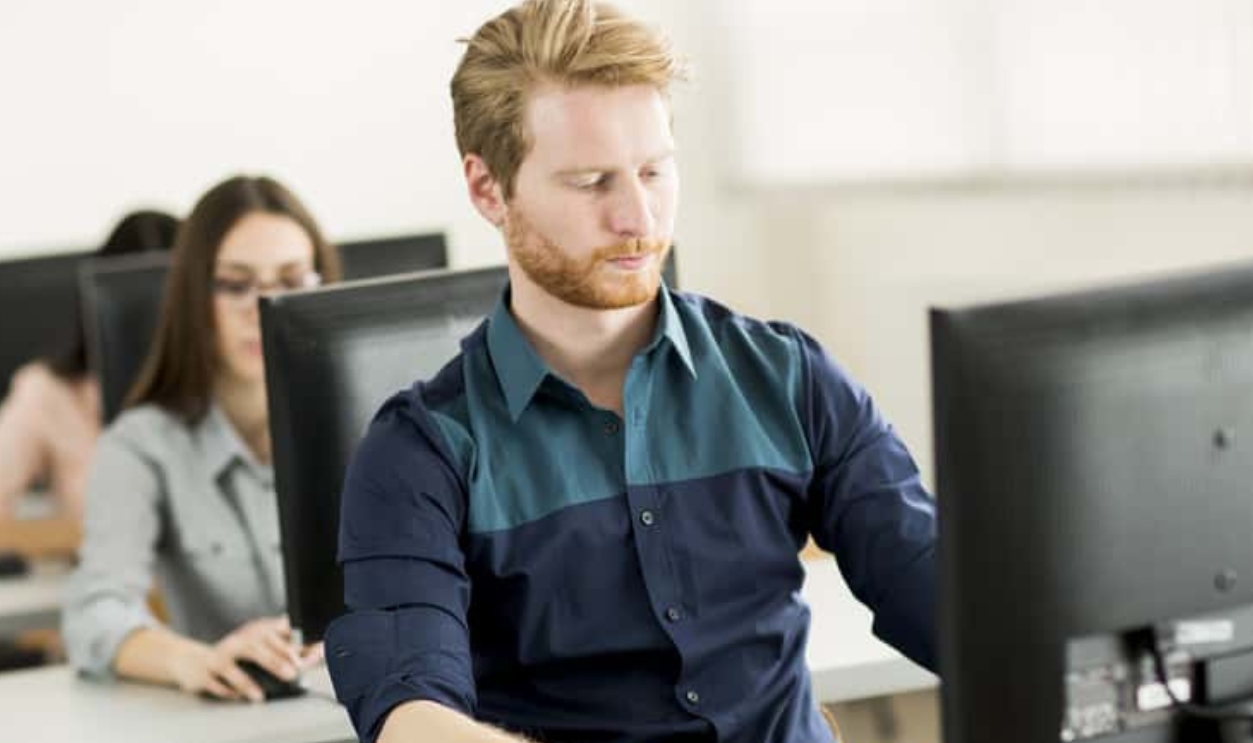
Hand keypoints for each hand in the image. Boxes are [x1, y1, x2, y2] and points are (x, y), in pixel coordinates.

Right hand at [172, 616, 301, 701]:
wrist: (191, 659)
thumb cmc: (234, 655)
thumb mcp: (259, 648)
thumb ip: (286, 652)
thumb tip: (314, 654)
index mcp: (252, 633)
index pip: (272, 635)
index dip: (288, 646)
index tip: (302, 659)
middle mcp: (235, 643)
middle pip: (254, 648)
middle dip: (274, 661)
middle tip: (291, 673)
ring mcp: (217, 658)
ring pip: (230, 667)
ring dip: (245, 682)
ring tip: (259, 695)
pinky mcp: (203, 673)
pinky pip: (214, 682)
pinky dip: (225, 690)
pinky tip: (235, 696)